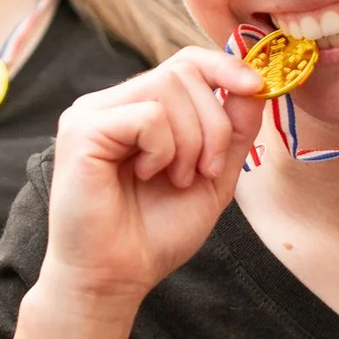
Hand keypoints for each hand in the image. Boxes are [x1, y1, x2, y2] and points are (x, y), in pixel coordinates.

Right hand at [41, 48, 267, 312]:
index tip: (257, 86)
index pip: (185, 61)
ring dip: (190, 141)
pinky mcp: (81, 131)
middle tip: (204, 170)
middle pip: (183, 71)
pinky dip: (163, 151)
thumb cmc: (156, 233)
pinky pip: (147, 116)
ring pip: (168, 89)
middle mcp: (112, 103)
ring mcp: (92, 113)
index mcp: (139, 108)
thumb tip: (256, 83)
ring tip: (174, 178)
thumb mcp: (214, 176)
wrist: (118, 277)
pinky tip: (147, 177)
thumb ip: (235, 130)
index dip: (225, 65)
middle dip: (213, 123)